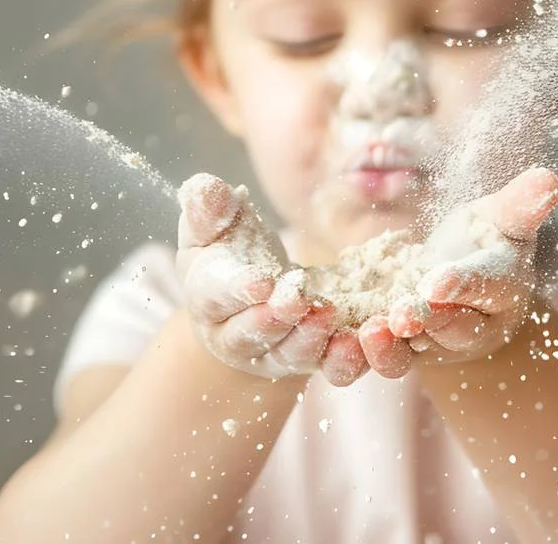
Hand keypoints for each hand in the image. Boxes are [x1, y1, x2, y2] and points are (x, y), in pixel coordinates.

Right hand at [176, 174, 369, 385]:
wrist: (254, 293)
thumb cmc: (230, 252)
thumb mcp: (214, 227)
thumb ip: (208, 211)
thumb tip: (202, 188)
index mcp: (206, 297)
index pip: (215, 296)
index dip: (237, 290)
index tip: (262, 280)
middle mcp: (233, 335)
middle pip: (249, 335)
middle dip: (274, 318)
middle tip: (299, 298)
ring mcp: (270, 354)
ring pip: (287, 355)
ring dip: (308, 339)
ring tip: (328, 315)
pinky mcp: (306, 362)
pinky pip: (324, 369)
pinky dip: (340, 361)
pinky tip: (356, 344)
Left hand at [357, 167, 557, 376]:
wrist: (461, 285)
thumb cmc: (486, 242)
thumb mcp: (502, 219)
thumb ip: (521, 205)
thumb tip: (550, 180)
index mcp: (504, 291)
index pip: (487, 287)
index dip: (464, 285)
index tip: (437, 283)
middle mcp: (474, 327)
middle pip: (452, 328)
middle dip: (427, 321)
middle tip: (402, 315)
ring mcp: (435, 345)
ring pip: (414, 353)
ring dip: (390, 348)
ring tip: (369, 332)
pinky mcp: (402, 353)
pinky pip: (383, 358)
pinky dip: (361, 355)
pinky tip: (341, 341)